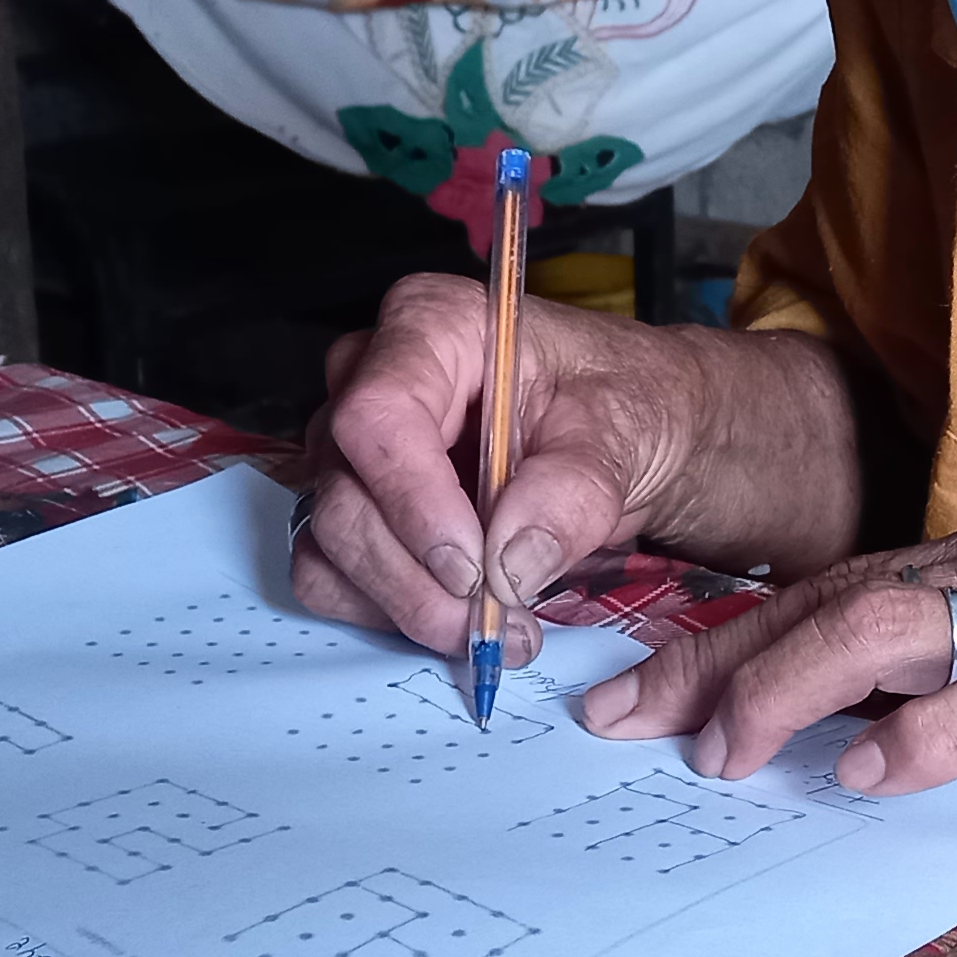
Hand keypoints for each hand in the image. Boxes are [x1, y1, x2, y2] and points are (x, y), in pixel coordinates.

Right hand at [294, 274, 712, 665]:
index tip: (473, 568)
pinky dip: (386, 611)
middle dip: (417, 579)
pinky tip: (457, 618)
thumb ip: (573, 490)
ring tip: (498, 630)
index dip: (413, 501)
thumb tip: (509, 564)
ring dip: (405, 605)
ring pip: (332, 543)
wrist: (626, 429)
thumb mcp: (623, 430)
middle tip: (495, 624)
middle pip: (346, 493)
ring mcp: (353, 446)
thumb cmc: (619, 402)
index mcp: (432, 325)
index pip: (377, 414)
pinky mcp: (356, 504)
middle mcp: (371, 378)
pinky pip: (330, 573)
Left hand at [580, 501, 956, 820]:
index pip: (832, 588)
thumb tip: (841, 726)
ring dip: (791, 691)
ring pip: (890, 629)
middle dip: (720, 662)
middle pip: (832, 599)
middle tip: (632, 722)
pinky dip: (926, 734)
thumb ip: (956, 672)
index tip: (641, 691)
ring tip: (727, 752)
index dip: (728, 640)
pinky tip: (870, 774)